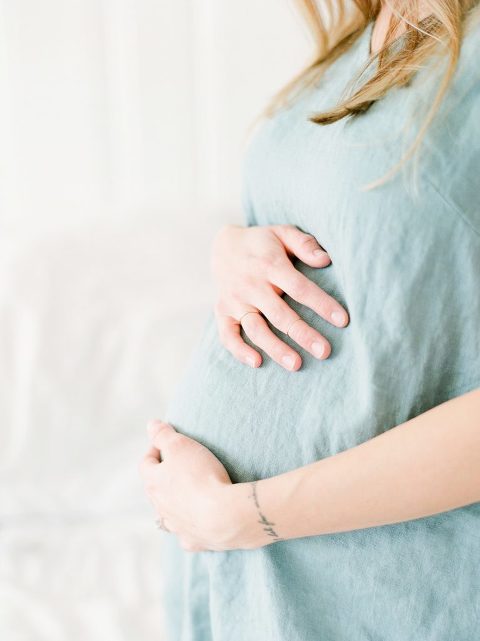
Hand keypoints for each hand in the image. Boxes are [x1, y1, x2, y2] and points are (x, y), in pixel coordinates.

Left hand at [140, 420, 240, 551]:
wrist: (225, 516)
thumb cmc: (201, 476)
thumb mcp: (181, 446)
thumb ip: (163, 434)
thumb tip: (150, 425)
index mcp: (153, 483)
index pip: (146, 463)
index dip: (155, 450)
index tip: (168, 442)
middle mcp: (160, 508)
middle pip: (155, 490)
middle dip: (164, 476)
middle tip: (179, 466)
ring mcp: (176, 527)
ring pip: (168, 515)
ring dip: (175, 504)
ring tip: (188, 494)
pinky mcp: (194, 541)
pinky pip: (187, 533)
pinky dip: (191, 526)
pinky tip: (200, 522)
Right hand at [210, 224, 348, 370]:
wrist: (222, 246)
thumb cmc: (263, 243)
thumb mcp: (283, 233)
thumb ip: (304, 243)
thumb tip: (326, 259)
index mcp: (270, 265)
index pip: (299, 288)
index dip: (321, 304)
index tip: (343, 320)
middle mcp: (251, 285)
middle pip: (280, 314)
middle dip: (303, 334)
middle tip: (325, 352)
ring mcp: (235, 301)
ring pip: (256, 329)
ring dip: (275, 348)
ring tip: (297, 364)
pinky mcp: (222, 312)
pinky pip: (227, 335)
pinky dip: (239, 350)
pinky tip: (257, 362)